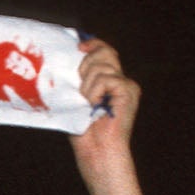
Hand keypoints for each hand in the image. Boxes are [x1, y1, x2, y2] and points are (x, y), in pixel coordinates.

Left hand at [71, 38, 139, 170]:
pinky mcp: (128, 90)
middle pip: (105, 52)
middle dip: (86, 64)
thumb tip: (65, 60)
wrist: (97, 150)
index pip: (105, 51)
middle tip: (80, 87)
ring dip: (87, 86)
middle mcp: (122, 80)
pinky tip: (94, 106)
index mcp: (110, 81)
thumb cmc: (83, 130)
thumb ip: (77, 81)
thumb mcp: (75, 99)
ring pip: (101, 67)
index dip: (93, 44)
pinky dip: (94, 92)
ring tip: (87, 104)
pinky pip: (104, 79)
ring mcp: (127, 85)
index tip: (78, 46)